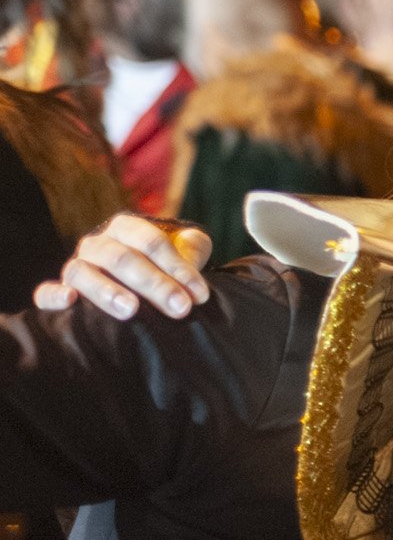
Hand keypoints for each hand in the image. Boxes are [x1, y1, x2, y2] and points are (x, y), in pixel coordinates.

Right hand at [31, 214, 213, 319]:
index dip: (177, 267)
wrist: (139, 290)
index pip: (150, 242)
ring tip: (132, 310)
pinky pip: (45, 293)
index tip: (199, 295)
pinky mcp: (59, 291)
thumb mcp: (183, 255)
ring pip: (83, 273)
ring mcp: (75, 267)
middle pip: (122, 259)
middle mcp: (97, 244)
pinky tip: (71, 302)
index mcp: (126, 229)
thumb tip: (193, 243)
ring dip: (107, 291)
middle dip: (155, 284)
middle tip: (180, 308)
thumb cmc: (164, 271)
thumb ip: (192, 247)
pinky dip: (54, 296)